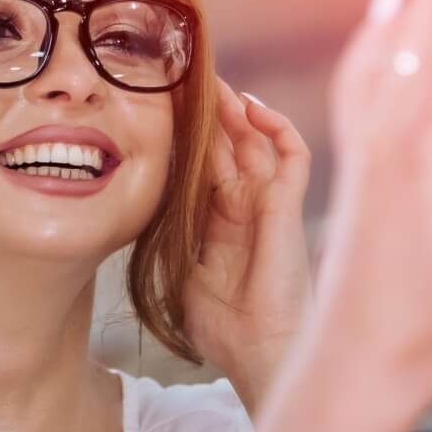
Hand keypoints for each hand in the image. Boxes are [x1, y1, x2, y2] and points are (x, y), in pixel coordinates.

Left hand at [184, 80, 312, 410]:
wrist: (259, 355)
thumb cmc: (224, 329)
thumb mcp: (182, 274)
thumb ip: (172, 239)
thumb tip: (139, 212)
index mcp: (222, 222)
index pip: (207, 165)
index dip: (190, 136)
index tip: (165, 107)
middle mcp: (249, 208)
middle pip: (232, 145)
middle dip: (211, 112)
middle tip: (188, 77)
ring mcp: (270, 206)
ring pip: (259, 142)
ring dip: (238, 110)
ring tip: (215, 80)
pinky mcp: (288, 209)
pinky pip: (292, 156)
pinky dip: (277, 128)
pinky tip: (252, 108)